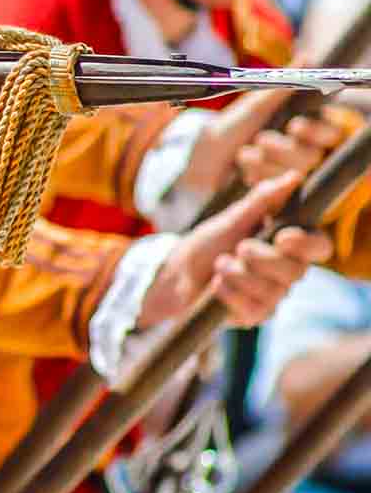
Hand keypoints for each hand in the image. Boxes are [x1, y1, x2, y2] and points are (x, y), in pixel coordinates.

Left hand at [143, 173, 333, 327]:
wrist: (174, 273)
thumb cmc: (207, 243)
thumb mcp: (231, 218)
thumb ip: (262, 199)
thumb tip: (293, 177)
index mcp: (286, 245)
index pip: (319, 246)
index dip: (307, 243)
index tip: (282, 237)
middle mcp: (285, 271)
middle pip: (296, 271)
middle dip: (263, 258)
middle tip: (238, 248)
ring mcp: (271, 295)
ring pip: (275, 291)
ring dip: (241, 275)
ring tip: (220, 264)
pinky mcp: (254, 315)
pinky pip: (256, 309)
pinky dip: (231, 293)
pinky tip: (216, 285)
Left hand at [177, 88, 343, 198]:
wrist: (197, 160)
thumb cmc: (226, 129)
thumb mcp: (252, 106)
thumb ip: (280, 86)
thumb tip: (307, 58)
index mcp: (301, 129)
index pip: (329, 132)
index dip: (317, 131)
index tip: (296, 126)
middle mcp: (300, 152)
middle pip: (313, 156)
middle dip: (285, 149)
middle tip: (260, 140)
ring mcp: (287, 174)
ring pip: (298, 174)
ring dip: (267, 163)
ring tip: (244, 155)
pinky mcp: (275, 194)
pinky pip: (280, 191)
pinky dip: (259, 178)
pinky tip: (244, 171)